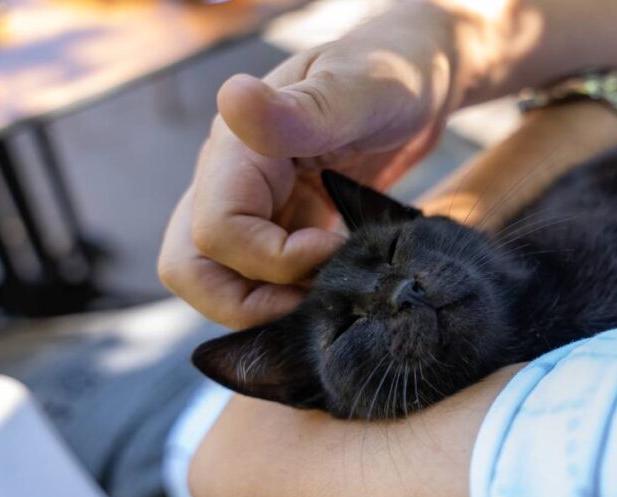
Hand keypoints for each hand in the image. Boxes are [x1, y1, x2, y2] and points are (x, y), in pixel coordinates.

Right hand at [159, 4, 474, 328]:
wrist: (421, 77)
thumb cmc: (396, 72)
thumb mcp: (362, 88)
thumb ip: (300, 110)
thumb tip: (232, 100)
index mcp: (238, 149)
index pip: (216, 233)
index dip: (273, 259)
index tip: (335, 248)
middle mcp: (235, 181)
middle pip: (195, 270)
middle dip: (249, 305)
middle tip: (320, 302)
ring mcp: (259, 206)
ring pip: (227, 281)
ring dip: (274, 306)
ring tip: (337, 294)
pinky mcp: (288, 225)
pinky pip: (269, 278)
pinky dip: (299, 296)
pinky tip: (345, 287)